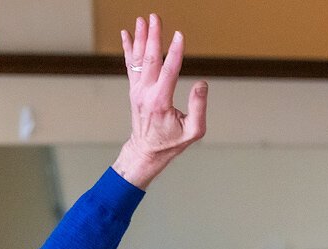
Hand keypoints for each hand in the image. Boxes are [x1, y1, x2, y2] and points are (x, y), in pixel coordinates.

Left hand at [113, 13, 208, 188]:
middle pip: (150, 59)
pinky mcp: (134, 90)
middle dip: (153, 36)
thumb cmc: (170, 143)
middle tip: (155, 17)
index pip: (169, 71)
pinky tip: (126, 34)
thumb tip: (202, 84)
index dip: (175, 52)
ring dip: (140, 37)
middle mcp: (145, 94)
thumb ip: (199, 107)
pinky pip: (130, 65)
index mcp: (160, 102)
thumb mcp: (192, 132)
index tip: (180, 35)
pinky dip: (128, 49)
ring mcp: (137, 91)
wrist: (145, 152)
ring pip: (138, 59)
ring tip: (142, 20)